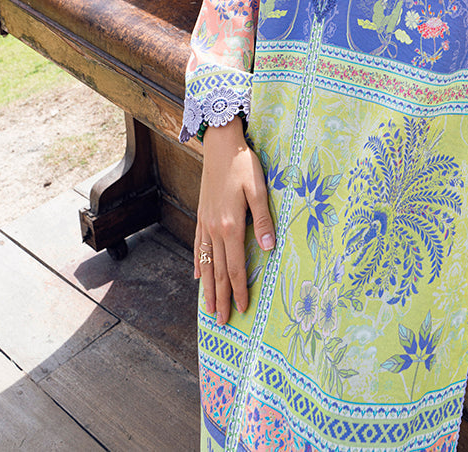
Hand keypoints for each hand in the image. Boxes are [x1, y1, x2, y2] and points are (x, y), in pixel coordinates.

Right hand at [195, 117, 274, 324]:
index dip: (240, 289)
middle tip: (222, 322)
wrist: (220, 146)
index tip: (243, 309)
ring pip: (206, 263)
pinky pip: (198, 247)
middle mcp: (214, 229)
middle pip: (218, 272)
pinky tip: (198, 276)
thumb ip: (263, 220)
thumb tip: (269, 248)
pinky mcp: (201, 215)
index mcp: (230, 226)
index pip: (236, 267)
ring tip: (209, 308)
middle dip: (221, 298)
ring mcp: (205, 223)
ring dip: (208, 288)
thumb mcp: (259, 190)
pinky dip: (199, 264)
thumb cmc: (244, 165)